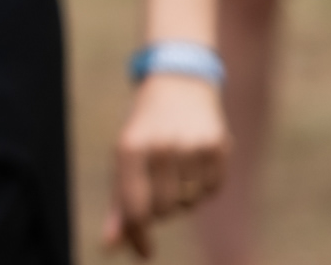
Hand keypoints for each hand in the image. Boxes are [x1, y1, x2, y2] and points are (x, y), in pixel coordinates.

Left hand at [103, 73, 226, 254]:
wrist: (179, 81)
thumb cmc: (145, 126)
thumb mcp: (125, 154)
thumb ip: (120, 201)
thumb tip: (111, 245)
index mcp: (130, 147)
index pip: (135, 207)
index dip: (138, 235)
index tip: (144, 253)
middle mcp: (162, 147)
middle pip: (163, 210)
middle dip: (159, 209)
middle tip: (156, 184)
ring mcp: (192, 147)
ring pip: (188, 203)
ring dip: (181, 197)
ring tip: (174, 168)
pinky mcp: (218, 148)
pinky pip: (210, 191)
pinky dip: (201, 187)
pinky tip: (194, 162)